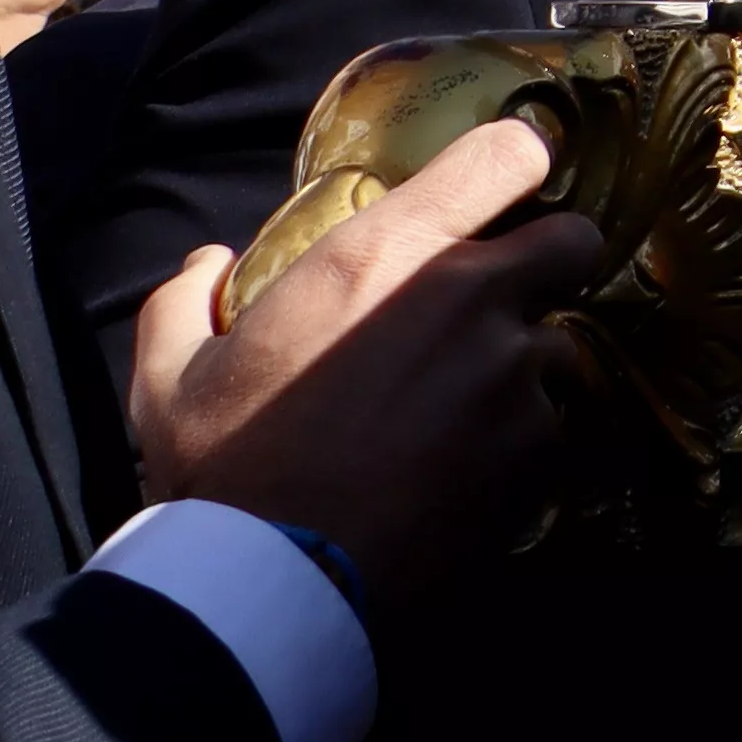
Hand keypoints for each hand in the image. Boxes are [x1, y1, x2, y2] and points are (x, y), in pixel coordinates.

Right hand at [130, 116, 603, 615]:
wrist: (271, 587)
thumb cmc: (219, 470)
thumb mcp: (169, 377)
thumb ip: (184, 303)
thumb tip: (207, 264)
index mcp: (389, 254)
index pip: (508, 153)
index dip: (514, 167)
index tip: (498, 195)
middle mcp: (472, 298)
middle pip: (572, 240)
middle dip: (547, 264)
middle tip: (492, 309)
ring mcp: (515, 375)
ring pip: (557, 344)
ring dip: (522, 367)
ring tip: (456, 416)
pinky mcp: (538, 452)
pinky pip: (550, 425)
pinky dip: (518, 443)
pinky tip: (461, 475)